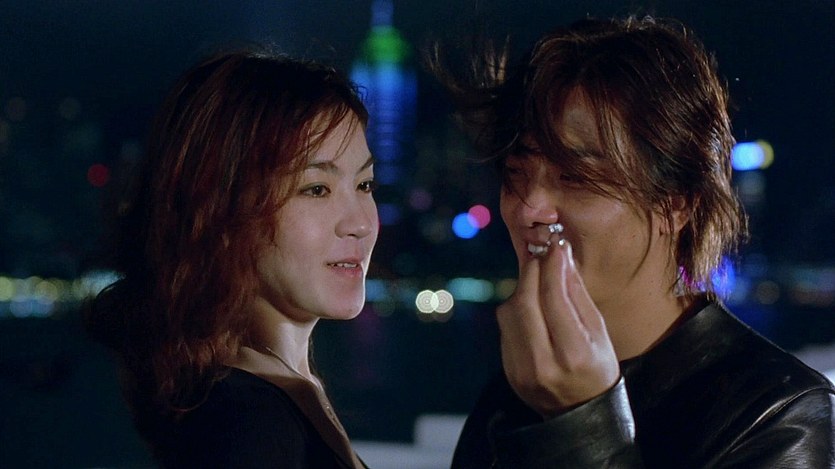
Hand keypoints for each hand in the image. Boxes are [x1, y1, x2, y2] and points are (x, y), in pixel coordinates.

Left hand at [497, 239, 619, 416]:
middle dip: (531, 272)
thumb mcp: (598, 332)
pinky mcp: (508, 370)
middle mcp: (544, 363)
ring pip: (509, 312)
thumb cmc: (596, 367)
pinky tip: (530, 304)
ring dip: (521, 288)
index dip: (552, 266)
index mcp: (574, 353)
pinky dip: (516, 309)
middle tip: (540, 254)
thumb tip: (561, 256)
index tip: (555, 246)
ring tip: (537, 278)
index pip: (554, 298)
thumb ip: (577, 294)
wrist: (579, 413)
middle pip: (526, 302)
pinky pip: (506, 327)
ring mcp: (521, 369)